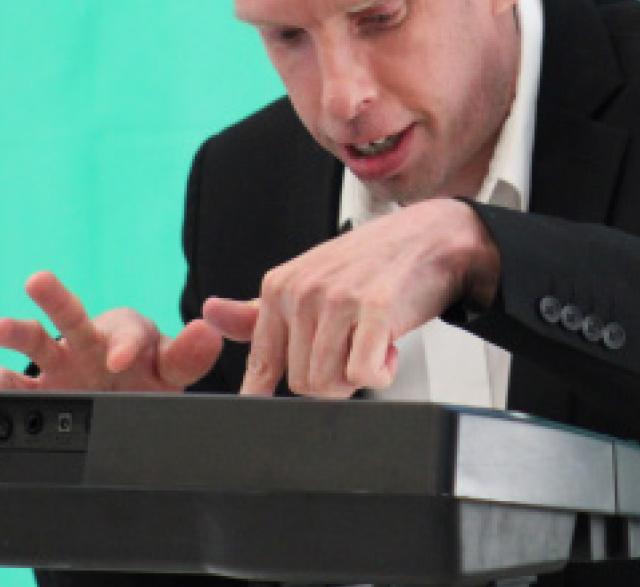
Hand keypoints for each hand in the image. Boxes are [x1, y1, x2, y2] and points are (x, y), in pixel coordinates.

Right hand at [0, 271, 222, 391]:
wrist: (124, 399)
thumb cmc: (148, 374)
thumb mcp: (173, 368)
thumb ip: (189, 355)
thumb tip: (208, 331)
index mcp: (127, 333)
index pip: (129, 334)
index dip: (125, 347)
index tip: (120, 362)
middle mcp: (88, 342)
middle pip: (72, 315)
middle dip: (56, 297)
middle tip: (38, 279)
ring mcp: (61, 366)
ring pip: (37, 344)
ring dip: (16, 332)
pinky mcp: (40, 391)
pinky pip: (16, 387)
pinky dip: (0, 386)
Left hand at [203, 198, 498, 398]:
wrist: (433, 237)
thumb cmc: (371, 266)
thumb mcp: (309, 282)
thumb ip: (259, 311)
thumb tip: (207, 313)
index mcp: (278, 287)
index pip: (264, 367)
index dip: (279, 390)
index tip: (286, 402)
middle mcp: (300, 290)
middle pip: (301, 384)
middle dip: (334, 377)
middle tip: (356, 347)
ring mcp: (335, 298)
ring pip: (329, 384)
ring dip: (359, 376)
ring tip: (373, 341)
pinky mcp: (374, 308)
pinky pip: (364, 375)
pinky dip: (383, 373)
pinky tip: (390, 347)